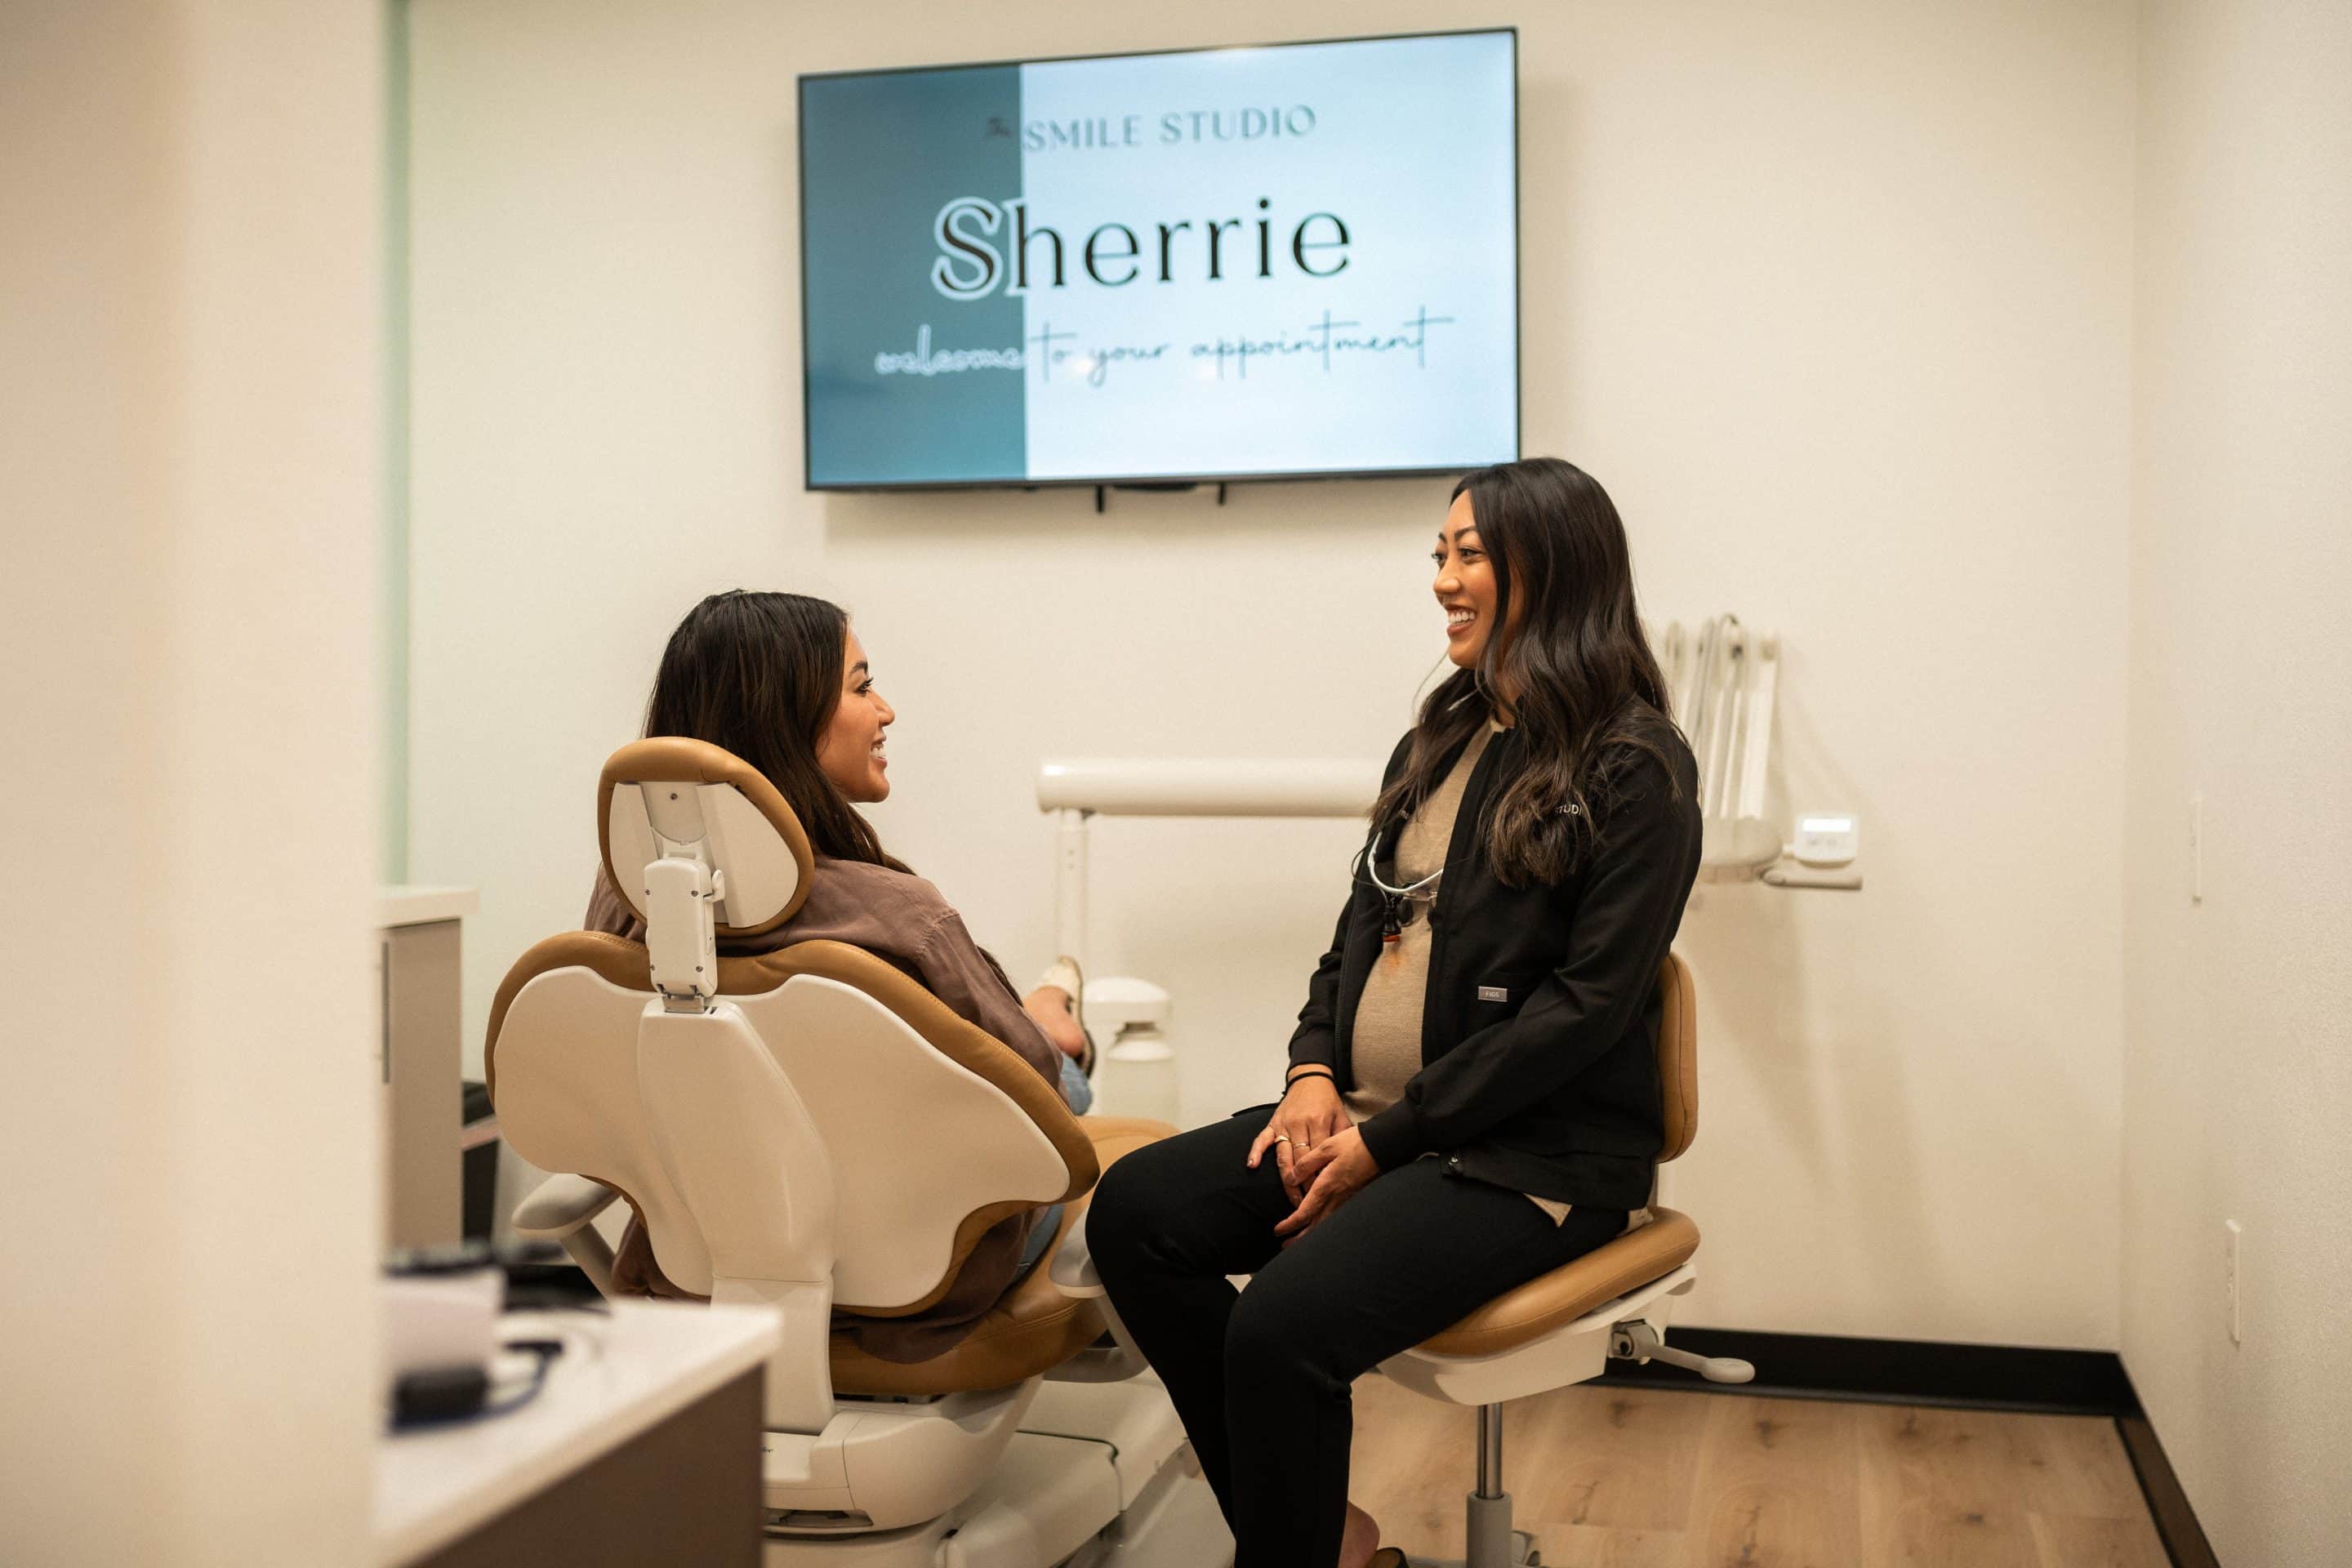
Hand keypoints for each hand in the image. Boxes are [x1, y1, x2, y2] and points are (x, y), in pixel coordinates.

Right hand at [1246, 1073, 1350, 1204]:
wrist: (1311, 1079)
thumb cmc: (1327, 1101)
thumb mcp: (1341, 1116)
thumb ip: (1342, 1137)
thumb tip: (1347, 1162)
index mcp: (1318, 1122)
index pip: (1318, 1157)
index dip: (1320, 1178)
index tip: (1323, 1195)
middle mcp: (1299, 1124)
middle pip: (1300, 1161)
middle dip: (1305, 1185)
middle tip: (1309, 1205)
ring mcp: (1283, 1124)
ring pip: (1282, 1156)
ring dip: (1287, 1179)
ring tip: (1292, 1198)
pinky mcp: (1273, 1122)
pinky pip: (1261, 1139)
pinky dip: (1256, 1152)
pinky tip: (1252, 1165)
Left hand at [1274, 1126, 1377, 1242]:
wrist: (1383, 1145)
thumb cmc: (1355, 1143)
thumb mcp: (1326, 1147)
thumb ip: (1307, 1163)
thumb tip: (1290, 1179)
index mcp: (1327, 1186)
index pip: (1305, 1212)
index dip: (1290, 1224)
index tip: (1278, 1231)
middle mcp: (1337, 1197)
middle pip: (1316, 1225)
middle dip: (1300, 1237)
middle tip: (1286, 1245)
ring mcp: (1348, 1198)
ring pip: (1327, 1223)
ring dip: (1312, 1233)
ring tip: (1301, 1239)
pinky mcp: (1355, 1196)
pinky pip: (1337, 1216)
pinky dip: (1326, 1224)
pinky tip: (1322, 1222)